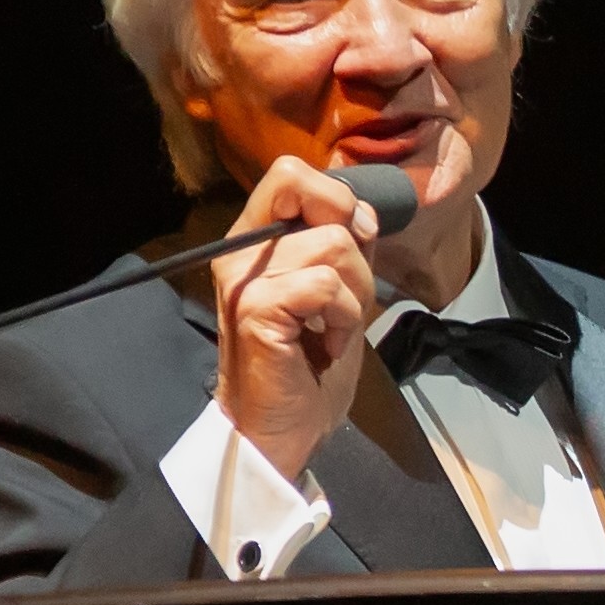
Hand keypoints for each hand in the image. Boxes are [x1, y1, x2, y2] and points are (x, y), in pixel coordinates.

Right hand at [209, 156, 391, 475]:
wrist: (282, 432)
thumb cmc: (307, 368)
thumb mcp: (339, 294)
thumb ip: (346, 246)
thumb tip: (364, 211)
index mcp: (255, 239)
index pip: (291, 173)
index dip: (335, 197)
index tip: (350, 245)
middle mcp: (241, 251)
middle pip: (320, 199)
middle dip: (355, 252)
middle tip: (342, 303)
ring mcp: (244, 279)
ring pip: (333, 246)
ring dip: (354, 295)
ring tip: (331, 331)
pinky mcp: (254, 308)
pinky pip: (324, 285)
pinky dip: (343, 318)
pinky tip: (326, 347)